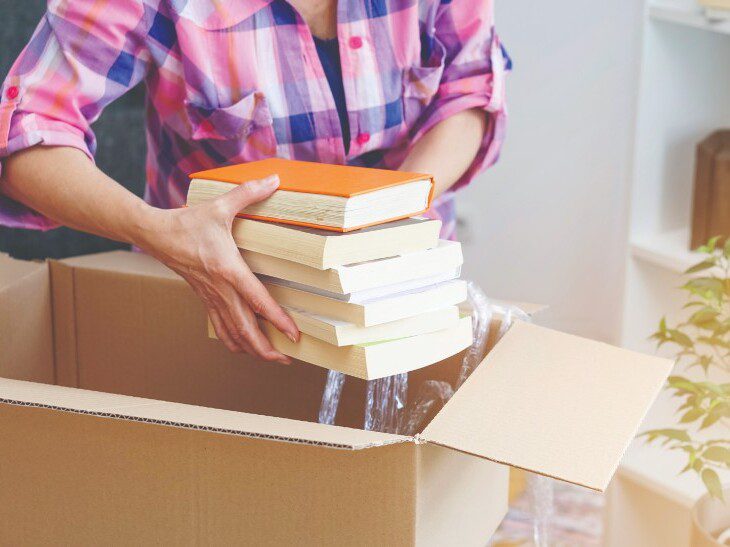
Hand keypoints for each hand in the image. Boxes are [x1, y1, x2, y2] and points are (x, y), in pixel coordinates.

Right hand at [135, 174, 298, 362]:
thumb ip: (248, 193)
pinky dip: (233, 341)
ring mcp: (211, 297)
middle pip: (245, 328)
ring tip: (272, 358)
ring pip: (232, 333)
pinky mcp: (204, 299)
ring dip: (252, 350)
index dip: (277, 320)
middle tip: (287, 359)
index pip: (257, 301)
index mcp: (228, 270)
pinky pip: (219, 327)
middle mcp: (220, 289)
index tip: (293, 334)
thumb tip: (274, 179)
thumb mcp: (220, 206)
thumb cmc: (189, 222)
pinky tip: (244, 347)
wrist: (156, 234)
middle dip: (266, 349)